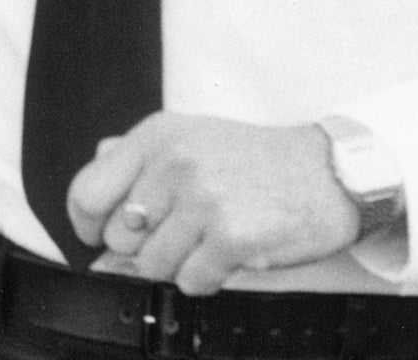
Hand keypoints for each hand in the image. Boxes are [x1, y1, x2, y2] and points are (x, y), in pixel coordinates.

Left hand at [66, 113, 359, 293]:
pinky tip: (228, 253)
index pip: (88, 191)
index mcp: (156, 135)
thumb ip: (135, 161)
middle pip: (119, 238)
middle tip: (184, 231)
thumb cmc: (257, 161)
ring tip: (210, 238)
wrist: (330, 173)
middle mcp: (174, 162)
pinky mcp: (231, 236)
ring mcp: (203, 199)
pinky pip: (190, 281)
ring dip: (180, 263)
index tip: (99, 235)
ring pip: (153, 265)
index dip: (88, 224)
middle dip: (147, 245)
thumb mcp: (190, 138)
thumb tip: (90, 203)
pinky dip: (207, 277)